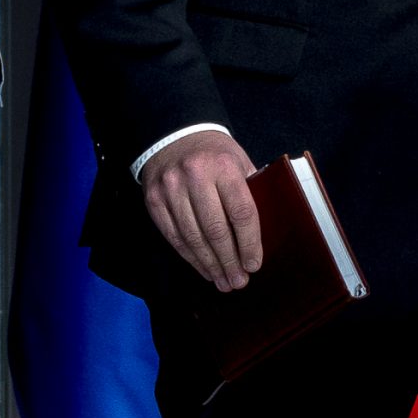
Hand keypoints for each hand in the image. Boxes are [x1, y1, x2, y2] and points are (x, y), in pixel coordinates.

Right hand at [144, 129, 263, 292]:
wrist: (174, 135)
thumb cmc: (215, 154)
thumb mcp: (239, 161)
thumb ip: (250, 191)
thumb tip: (263, 232)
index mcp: (224, 166)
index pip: (241, 212)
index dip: (249, 243)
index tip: (254, 264)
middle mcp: (195, 177)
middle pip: (216, 230)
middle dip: (229, 261)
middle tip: (238, 282)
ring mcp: (171, 189)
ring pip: (193, 238)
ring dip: (210, 265)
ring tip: (223, 281)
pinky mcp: (154, 201)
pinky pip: (174, 237)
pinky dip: (190, 257)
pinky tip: (203, 268)